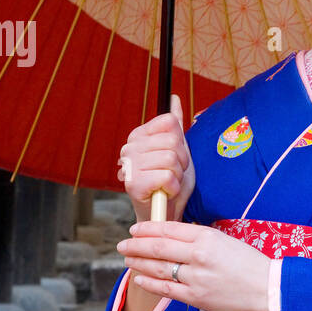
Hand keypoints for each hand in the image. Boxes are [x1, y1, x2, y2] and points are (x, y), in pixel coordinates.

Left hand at [116, 221, 272, 310]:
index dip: (148, 229)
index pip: (169, 229)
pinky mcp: (196, 298)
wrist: (268, 289)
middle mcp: (199, 255)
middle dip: (136, 245)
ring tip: (127, 260)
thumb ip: (200, 239)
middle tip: (122, 244)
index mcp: (207, 237)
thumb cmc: (250, 264)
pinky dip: (149, 283)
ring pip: (158, 268)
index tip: (135, 229)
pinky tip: (139, 279)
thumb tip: (174, 238)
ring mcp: (196, 277)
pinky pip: (166, 289)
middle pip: (158, 247)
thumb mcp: (226, 242)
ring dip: (139, 263)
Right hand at [117, 94, 195, 223]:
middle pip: (174, 141)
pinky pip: (167, 176)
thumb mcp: (177, 150)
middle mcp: (129, 147)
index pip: (170, 123)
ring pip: (171, 159)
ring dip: (178, 176)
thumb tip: (174, 98)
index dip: (181, 142)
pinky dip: (173, 188)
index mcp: (139, 136)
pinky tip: (164, 192)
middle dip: (182, 161)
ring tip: (168, 183)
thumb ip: (174, 125)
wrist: (165, 212)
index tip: (175, 156)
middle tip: (172, 174)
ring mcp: (129, 165)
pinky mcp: (133, 183)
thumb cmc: (171, 182)